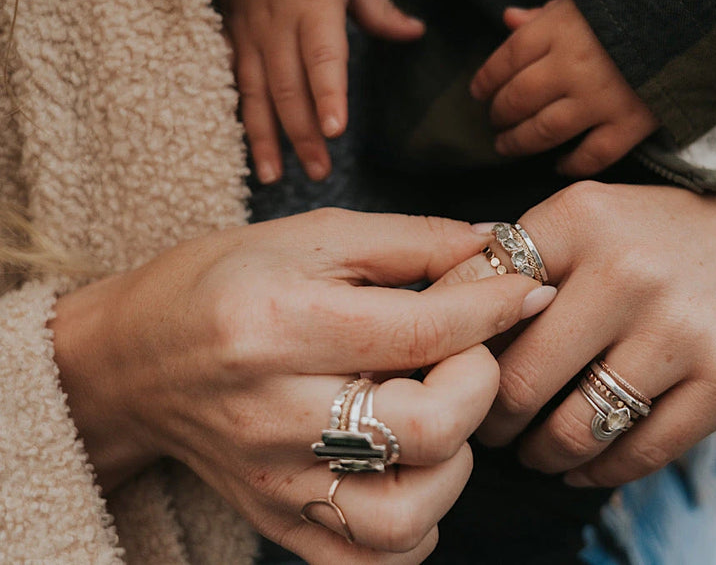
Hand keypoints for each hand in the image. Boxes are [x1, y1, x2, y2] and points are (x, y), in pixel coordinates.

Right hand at [51, 210, 552, 561]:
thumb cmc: (223, 282)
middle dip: (480, 384)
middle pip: (427, 429)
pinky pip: (371, 562)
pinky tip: (413, 472)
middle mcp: (275, 414)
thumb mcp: (312, 237)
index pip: (424, 330)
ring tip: (436, 415)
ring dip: (454, 462)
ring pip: (408, 516)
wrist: (135, 359)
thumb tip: (497, 249)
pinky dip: (416, 527)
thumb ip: (411, 241)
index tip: (526, 290)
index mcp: (280, 325)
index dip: (494, 307)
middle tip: (467, 355)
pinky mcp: (277, 522)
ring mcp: (275, 482)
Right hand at [218, 0, 423, 182]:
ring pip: (256, 93)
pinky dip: (241, 117)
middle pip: (289, 88)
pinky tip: (245, 147)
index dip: (328, 95)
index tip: (336, 131)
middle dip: (303, 135)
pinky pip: (234, 83)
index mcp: (314, 7)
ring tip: (274, 177)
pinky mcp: (231, 34)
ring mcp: (250, 31)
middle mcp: (278, 24)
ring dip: (266, 139)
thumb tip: (416, 33)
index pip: (323, 58)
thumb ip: (380, 12)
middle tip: (319, 173)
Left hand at [437, 180, 715, 486]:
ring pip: (574, 429)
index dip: (454, 351)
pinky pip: (638, 452)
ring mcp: (681, 329)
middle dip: (491, 420)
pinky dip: (597, 470)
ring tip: (534, 450)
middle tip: (489, 428)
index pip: (479, 302)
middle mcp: (628, 270)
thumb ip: (519, 261)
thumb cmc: (661, 233)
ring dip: (540, 454)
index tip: (452, 376)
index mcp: (579, 218)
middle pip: (518, 382)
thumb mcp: (590, 216)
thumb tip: (437, 317)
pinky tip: (583, 465)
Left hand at [469, 0, 657, 176]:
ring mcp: (600, 99)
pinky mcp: (629, 123)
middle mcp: (572, 66)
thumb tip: (508, 19)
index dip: (486, 80)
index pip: (506, 59)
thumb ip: (544, 14)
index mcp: (558, 30)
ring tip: (508, 146)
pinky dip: (570, 164)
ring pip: (544, 132)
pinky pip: (592, 155)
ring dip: (520, 143)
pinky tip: (558, 166)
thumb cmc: (631, 6)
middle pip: (518, 99)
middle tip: (495, 123)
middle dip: (500, 114)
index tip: (478, 92)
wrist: (694, 16)